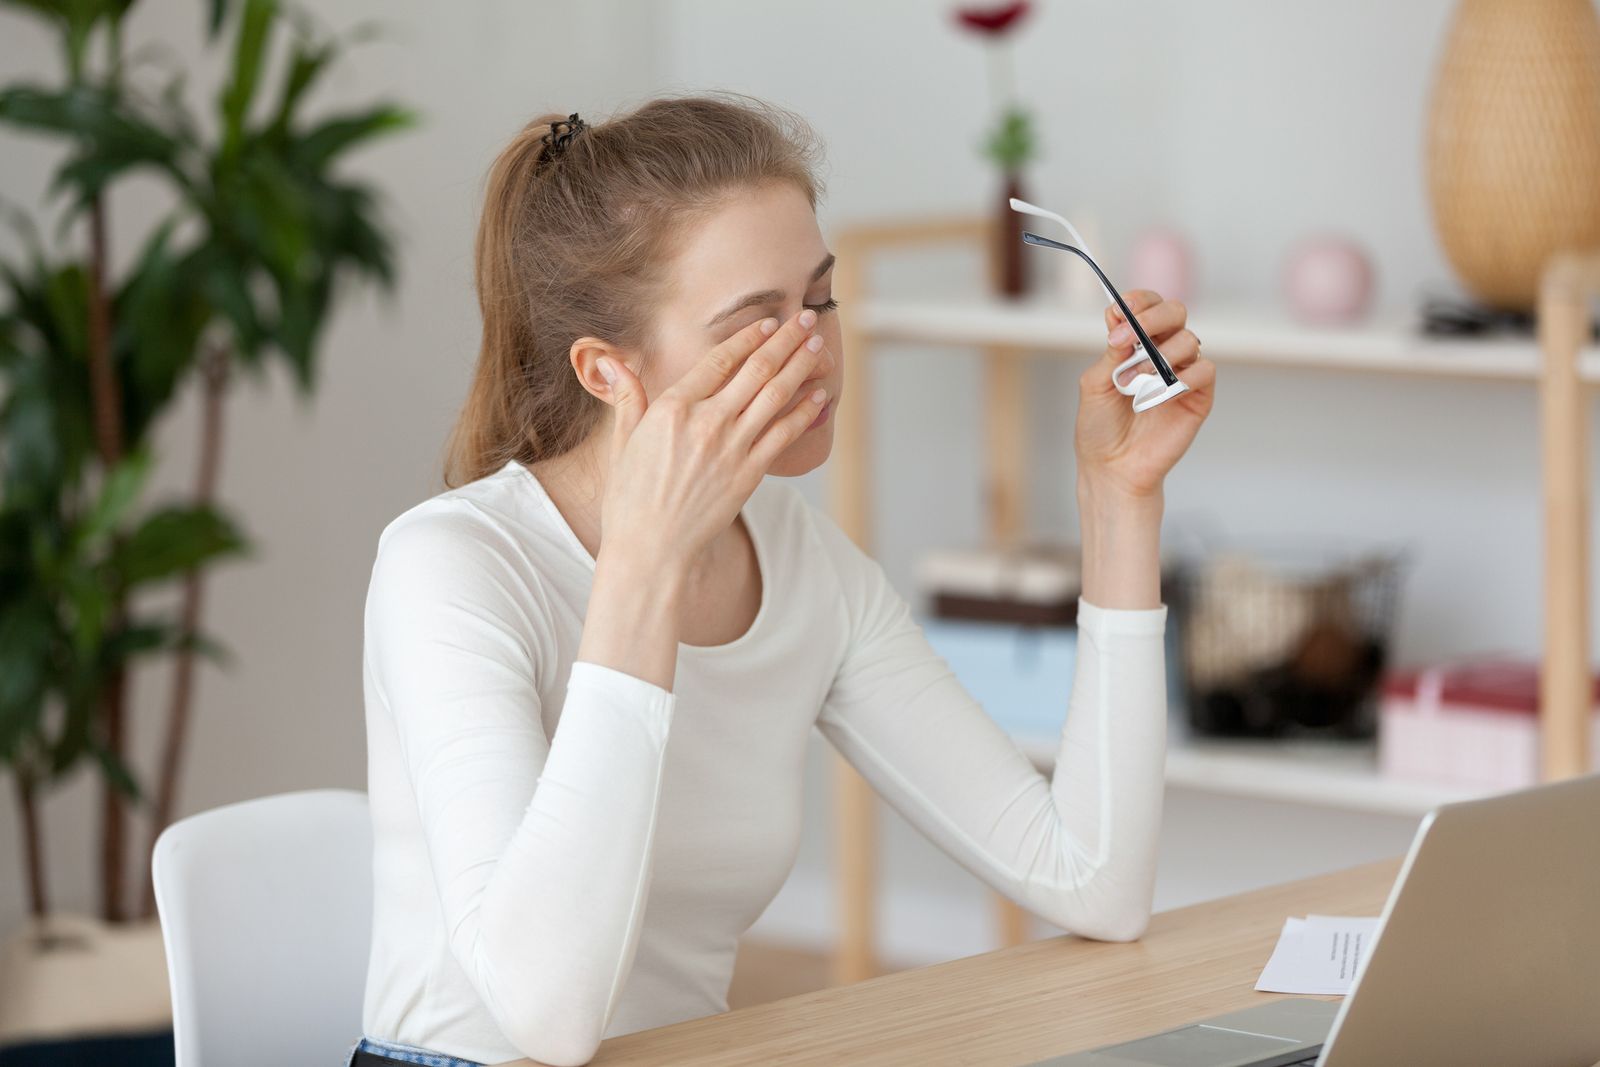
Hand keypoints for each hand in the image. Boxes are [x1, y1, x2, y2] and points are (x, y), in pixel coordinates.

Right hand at [594, 309, 830, 574]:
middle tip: (806, 319)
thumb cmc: (630, 500)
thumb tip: (611, 361)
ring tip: (818, 346)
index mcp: (673, 408)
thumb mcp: (622, 442)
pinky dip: (803, 411)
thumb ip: (627, 398)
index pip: (720, 360)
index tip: (769, 322)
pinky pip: (784, 435)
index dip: (749, 337)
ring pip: (776, 395)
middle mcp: (706, 422)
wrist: (651, 550)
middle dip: (786, 340)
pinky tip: (817, 395)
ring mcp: (731, 448)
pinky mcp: (749, 474)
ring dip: (800, 366)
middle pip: (756, 369)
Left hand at [1075, 290, 1214, 499]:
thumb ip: (1111, 354)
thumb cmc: (1100, 427)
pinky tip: (1166, 389)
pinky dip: (1186, 375)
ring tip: (1136, 381)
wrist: (1112, 467)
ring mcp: (1182, 372)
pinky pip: (1204, 370)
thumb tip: (1123, 324)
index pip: (1146, 307)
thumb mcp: (1094, 385)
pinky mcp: (1199, 396)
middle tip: (1131, 337)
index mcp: (1136, 345)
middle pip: (1175, 312)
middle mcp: (1162, 352)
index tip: (1121, 310)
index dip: (1138, 302)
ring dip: (1161, 354)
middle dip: (1154, 317)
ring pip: (1189, 339)